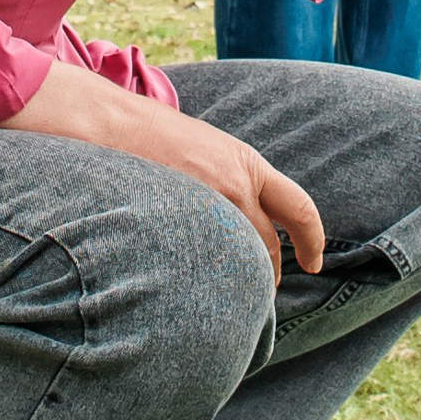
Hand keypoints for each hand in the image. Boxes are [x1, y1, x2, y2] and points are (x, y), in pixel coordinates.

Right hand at [14, 62, 324, 281]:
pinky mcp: (176, 227)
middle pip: (270, 247)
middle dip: (272, 272)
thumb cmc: (152, 134)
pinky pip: (205, 266)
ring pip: (239, 262)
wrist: (106, 124)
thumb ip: (230, 178)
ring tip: (233, 295)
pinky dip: (211, 282)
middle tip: (266, 290)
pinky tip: (200, 290)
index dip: (314, 240)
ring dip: (241, 282)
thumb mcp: (207, 148)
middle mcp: (235, 188)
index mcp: (246, 164)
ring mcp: (206, 210)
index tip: (314, 262)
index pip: (299, 209)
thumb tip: (244, 212)